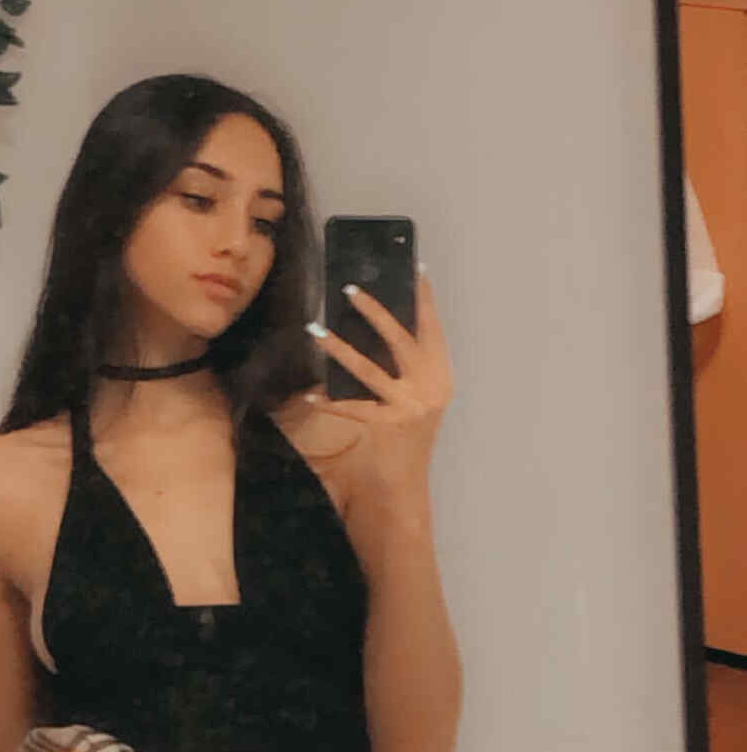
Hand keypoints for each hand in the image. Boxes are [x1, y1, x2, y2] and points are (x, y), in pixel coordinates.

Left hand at [310, 272, 453, 513]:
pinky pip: (352, 408)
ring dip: (339, 349)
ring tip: (316, 330)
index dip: (424, 299)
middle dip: (376, 312)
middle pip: (401, 340)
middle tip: (350, 289)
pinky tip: (311, 394)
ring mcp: (409, 407)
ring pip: (369, 370)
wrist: (408, 482)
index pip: (433, 328)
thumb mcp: (418, 394)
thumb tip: (377, 325)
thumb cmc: (409, 433)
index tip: (415, 269)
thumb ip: (408, 365)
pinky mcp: (387, 427)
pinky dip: (330, 401)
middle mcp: (430, 388)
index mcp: (441, 375)